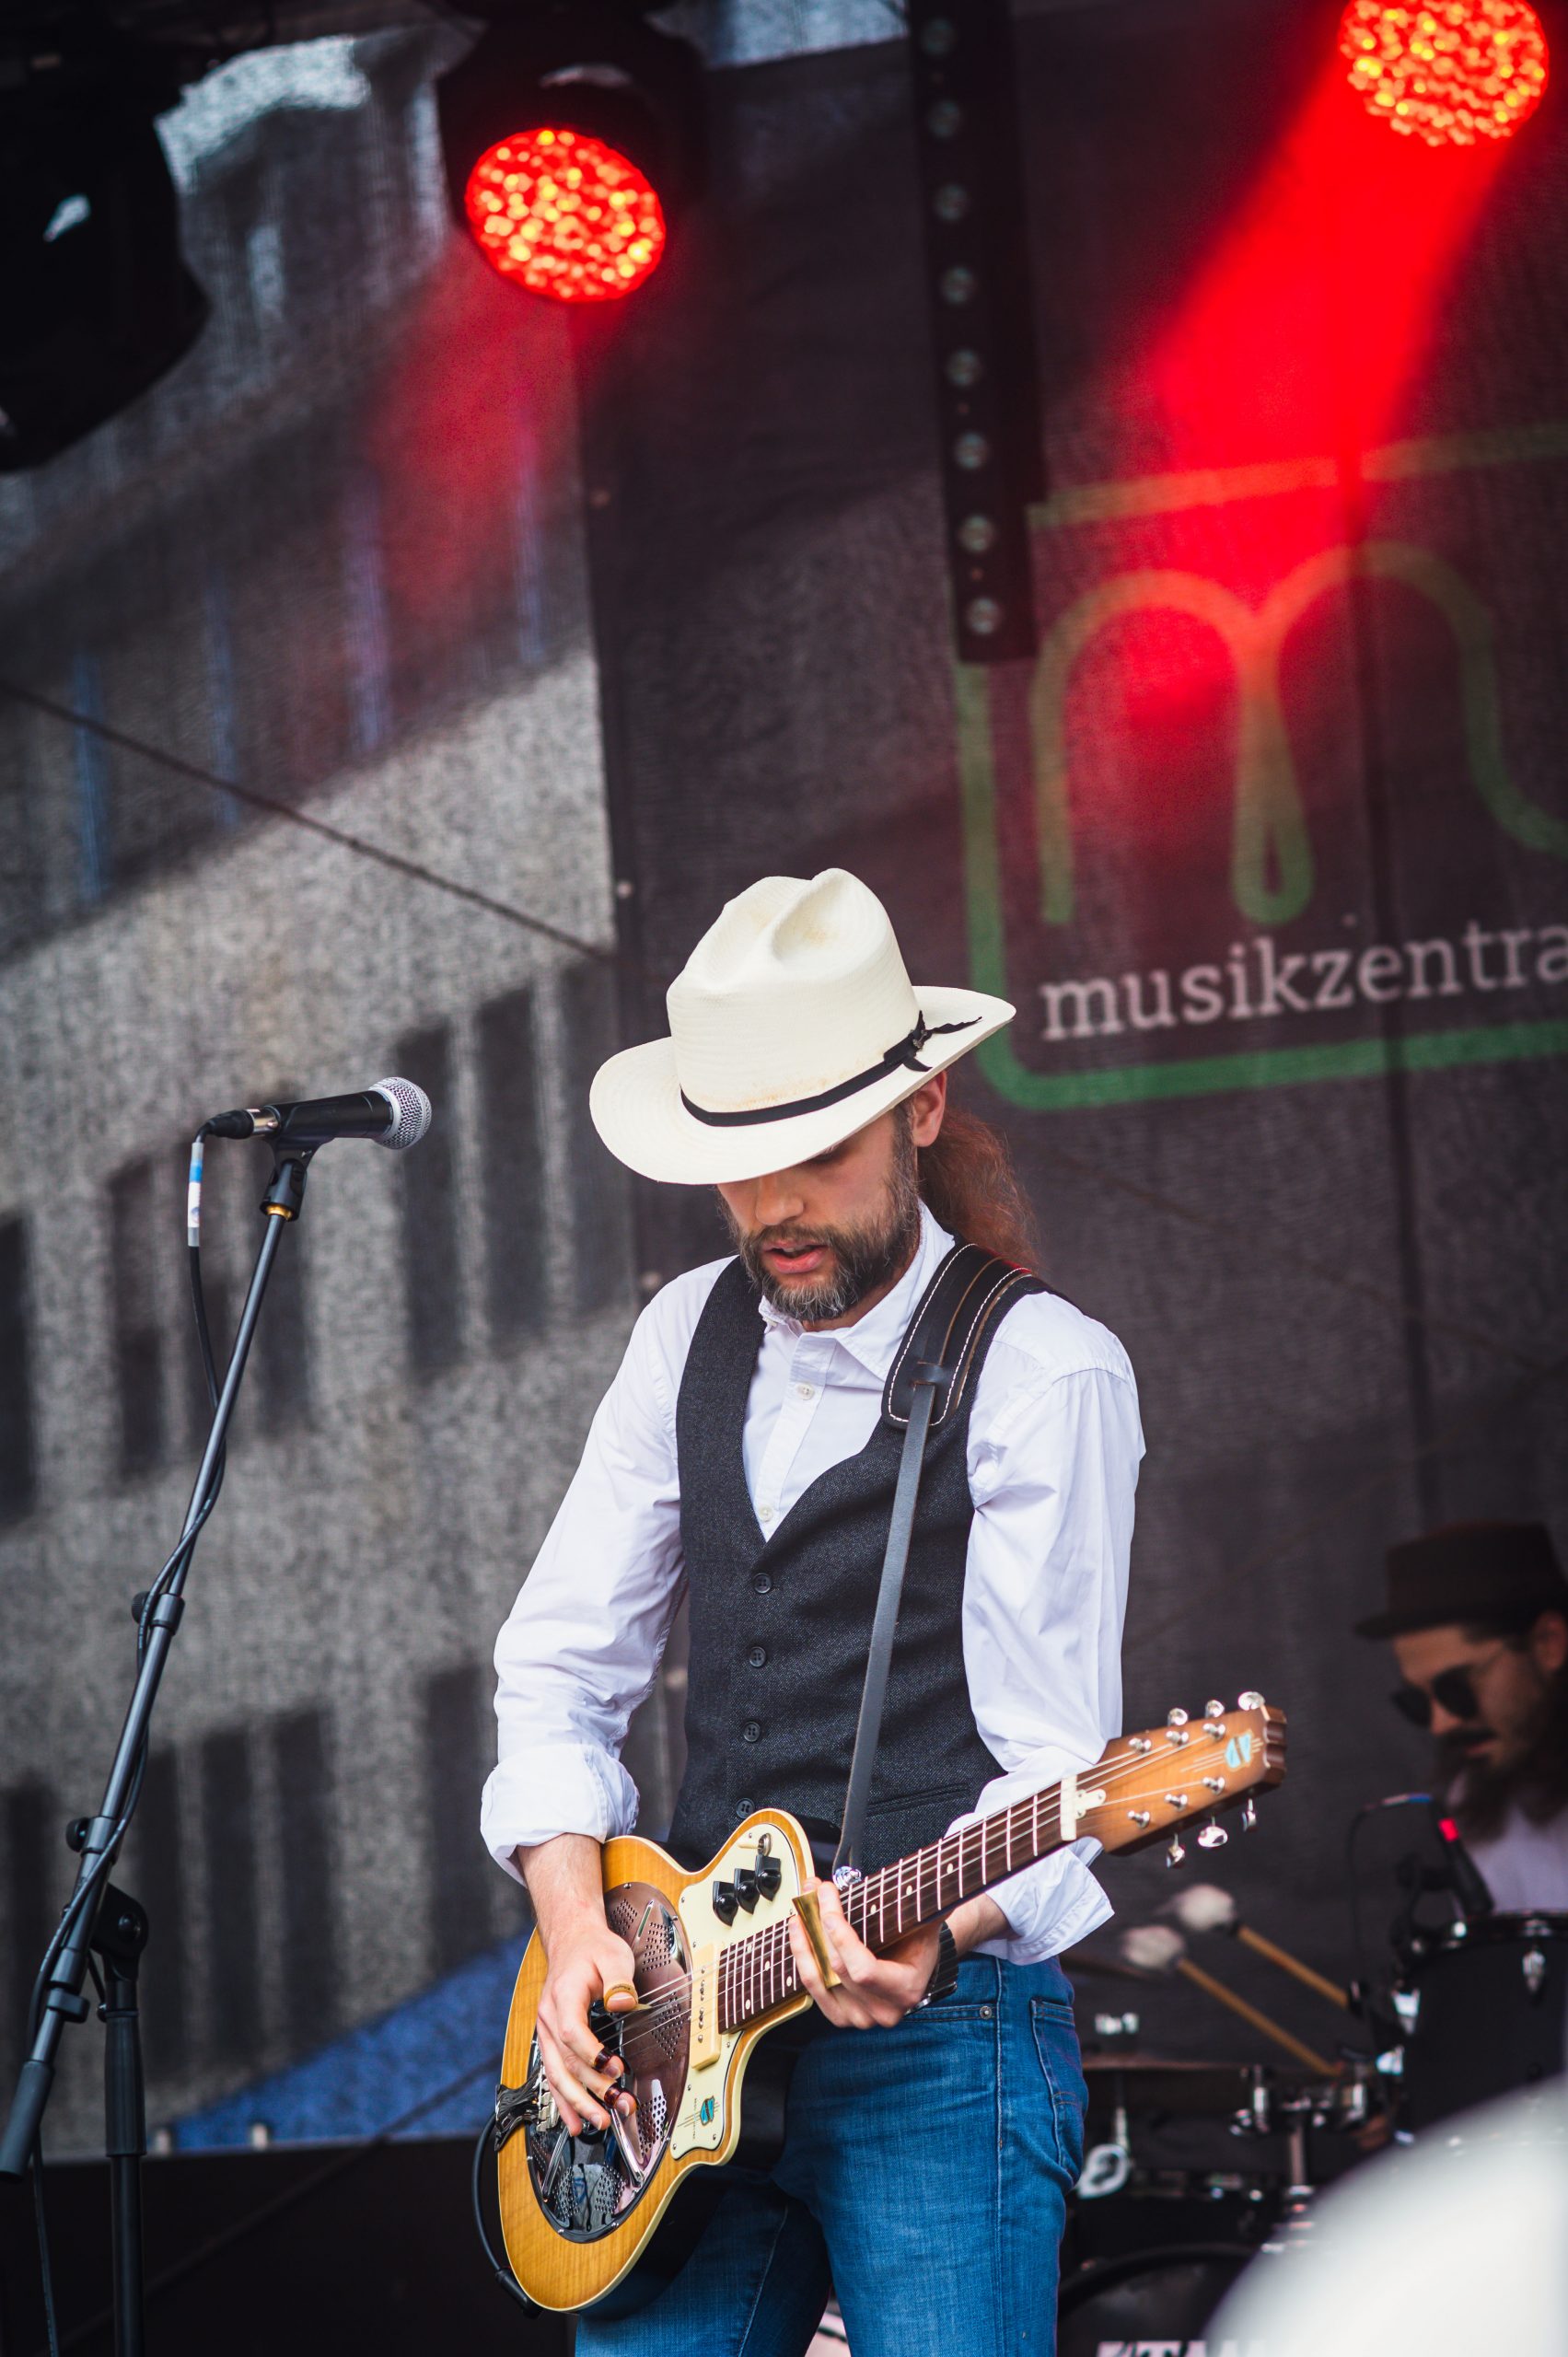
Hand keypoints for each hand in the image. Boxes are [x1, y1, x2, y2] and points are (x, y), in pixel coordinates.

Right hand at [534, 1915, 640, 2135]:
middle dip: (589, 2089)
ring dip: (577, 2102)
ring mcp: (547, 2031)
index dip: (591, 2054)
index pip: (571, 2031)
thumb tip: (623, 2004)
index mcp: (563, 1995)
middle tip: (614, 2106)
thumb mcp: (613, 1955)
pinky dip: (563, 2101)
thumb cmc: (593, 1949)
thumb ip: (619, 1980)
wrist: (572, 1940)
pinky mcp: (552, 2040)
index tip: (614, 2067)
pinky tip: (575, 2120)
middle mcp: (549, 2017)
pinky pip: (553, 2074)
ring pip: (556, 2073)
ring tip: (598, 2121)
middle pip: (563, 2061)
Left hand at [786, 1878, 941, 2028]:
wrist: (915, 1966)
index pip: (863, 1969)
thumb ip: (928, 1905)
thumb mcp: (926, 1922)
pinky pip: (814, 1989)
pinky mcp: (842, 2016)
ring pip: (819, 1980)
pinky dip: (803, 1960)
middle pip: (837, 1969)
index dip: (841, 1936)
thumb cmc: (918, 1940)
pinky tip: (799, 1934)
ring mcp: (860, 2018)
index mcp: (905, 1990)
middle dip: (819, 1924)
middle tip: (813, 1890)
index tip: (827, 1898)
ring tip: (799, 1910)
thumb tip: (937, 1879)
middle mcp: (882, 2012)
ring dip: (803, 1943)